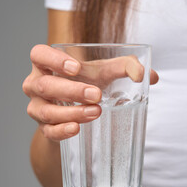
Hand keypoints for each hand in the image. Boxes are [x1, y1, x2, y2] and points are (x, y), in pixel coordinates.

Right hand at [23, 44, 158, 140]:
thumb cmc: (88, 83)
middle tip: (96, 95)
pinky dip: (62, 131)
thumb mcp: (105, 72)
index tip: (77, 68)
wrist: (78, 111)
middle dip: (71, 90)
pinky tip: (76, 128)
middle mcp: (36, 85)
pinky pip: (48, 131)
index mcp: (47, 64)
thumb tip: (150, 76)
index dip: (53, 60)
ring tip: (95, 112)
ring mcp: (37, 108)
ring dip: (71, 112)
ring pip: (46, 111)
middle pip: (44, 85)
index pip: (38, 55)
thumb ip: (126, 67)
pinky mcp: (45, 128)